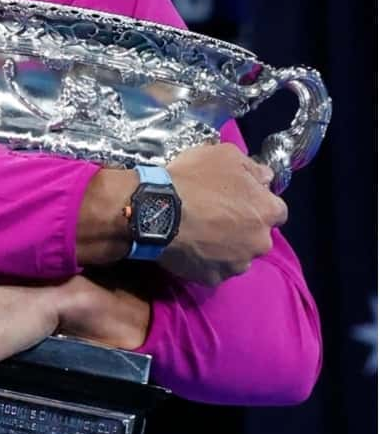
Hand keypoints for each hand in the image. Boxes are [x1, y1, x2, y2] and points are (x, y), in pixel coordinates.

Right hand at [158, 143, 286, 285]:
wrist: (157, 211)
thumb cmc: (193, 179)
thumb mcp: (225, 155)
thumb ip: (252, 167)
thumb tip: (264, 177)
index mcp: (268, 211)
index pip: (277, 210)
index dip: (257, 203)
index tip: (239, 199)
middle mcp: (260, 241)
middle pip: (257, 236)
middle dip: (243, 228)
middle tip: (216, 217)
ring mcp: (237, 264)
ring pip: (237, 255)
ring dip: (225, 247)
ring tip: (200, 235)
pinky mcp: (213, 278)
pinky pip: (213, 270)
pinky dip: (205, 261)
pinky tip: (190, 248)